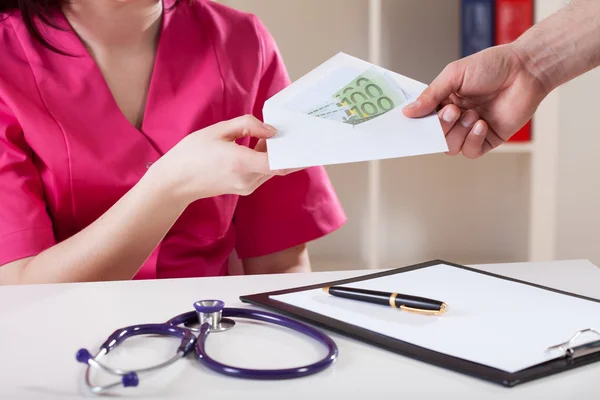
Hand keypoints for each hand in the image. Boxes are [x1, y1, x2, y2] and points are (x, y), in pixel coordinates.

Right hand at [151, 115, 292, 203]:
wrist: (175, 182)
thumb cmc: (191, 154)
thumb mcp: (217, 131)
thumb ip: (247, 125)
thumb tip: (271, 130)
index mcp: (241, 163)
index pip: (279, 163)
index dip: (293, 152)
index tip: (301, 138)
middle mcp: (247, 179)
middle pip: (279, 165)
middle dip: (285, 148)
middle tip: (290, 129)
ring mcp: (246, 187)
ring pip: (272, 169)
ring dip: (275, 153)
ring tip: (270, 134)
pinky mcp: (244, 188)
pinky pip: (263, 173)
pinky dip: (266, 160)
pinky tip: (260, 146)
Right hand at [403, 43, 547, 157]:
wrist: (525, 69)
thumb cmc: (492, 65)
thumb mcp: (454, 75)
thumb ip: (431, 95)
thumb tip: (408, 112)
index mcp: (444, 102)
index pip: (424, 120)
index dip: (419, 123)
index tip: (415, 121)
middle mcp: (456, 118)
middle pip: (436, 138)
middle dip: (442, 127)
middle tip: (453, 110)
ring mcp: (471, 130)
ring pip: (451, 148)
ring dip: (458, 132)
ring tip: (473, 114)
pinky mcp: (489, 139)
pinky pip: (471, 151)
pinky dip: (473, 140)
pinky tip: (481, 124)